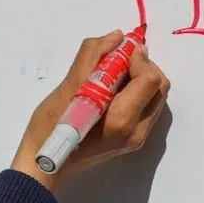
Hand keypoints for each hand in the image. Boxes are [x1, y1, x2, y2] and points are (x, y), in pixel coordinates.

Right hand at [10, 30, 169, 192]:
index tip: (118, 53)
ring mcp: (136, 138)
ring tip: (112, 76)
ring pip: (155, 96)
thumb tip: (118, 37)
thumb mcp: (68, 86)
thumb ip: (93, 55)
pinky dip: (136, 92)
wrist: (44, 165)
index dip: (138, 58)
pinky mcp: (132, 140)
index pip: (150, 79)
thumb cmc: (50, 127)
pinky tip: (112, 91)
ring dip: (140, 78)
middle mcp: (136, 131)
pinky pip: (146, 107)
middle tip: (117, 61)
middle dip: (143, 66)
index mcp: (121, 119)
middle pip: (159, 87)